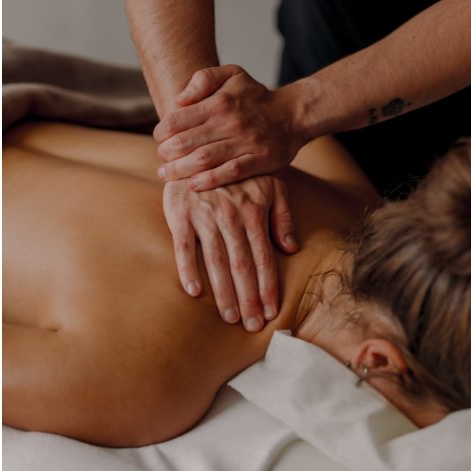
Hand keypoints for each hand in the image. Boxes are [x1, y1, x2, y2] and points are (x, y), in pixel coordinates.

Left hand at [155, 65, 304, 189]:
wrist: (293, 114)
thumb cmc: (255, 97)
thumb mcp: (233, 75)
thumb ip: (204, 79)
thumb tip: (180, 98)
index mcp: (220, 102)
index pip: (179, 119)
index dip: (162, 132)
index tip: (159, 139)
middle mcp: (231, 121)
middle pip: (186, 142)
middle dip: (167, 153)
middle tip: (161, 160)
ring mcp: (246, 142)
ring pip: (204, 159)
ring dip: (180, 170)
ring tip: (166, 175)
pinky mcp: (259, 160)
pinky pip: (230, 172)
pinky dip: (209, 180)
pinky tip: (193, 185)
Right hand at [163, 175, 296, 329]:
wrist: (199, 145)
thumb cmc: (238, 171)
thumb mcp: (270, 184)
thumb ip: (282, 216)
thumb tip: (291, 248)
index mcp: (254, 212)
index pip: (264, 258)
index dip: (268, 287)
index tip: (271, 312)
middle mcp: (231, 216)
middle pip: (242, 266)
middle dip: (248, 298)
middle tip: (251, 325)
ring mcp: (204, 215)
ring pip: (216, 261)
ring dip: (223, 292)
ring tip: (230, 317)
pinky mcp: (180, 214)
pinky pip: (183, 247)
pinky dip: (187, 269)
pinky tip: (194, 292)